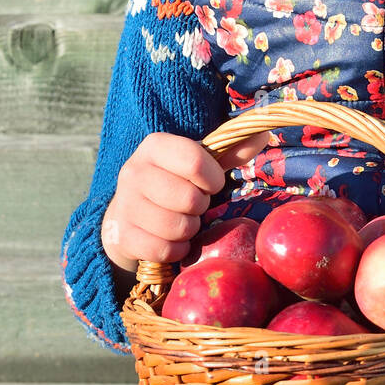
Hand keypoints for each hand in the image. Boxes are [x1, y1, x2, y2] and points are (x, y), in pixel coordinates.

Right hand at [101, 130, 271, 270]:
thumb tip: (263, 135)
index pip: (195, 160)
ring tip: (184, 220)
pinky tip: (172, 239)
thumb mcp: (198, 163)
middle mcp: (134, 171)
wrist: (128, 213)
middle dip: (201, 206)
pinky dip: (177, 249)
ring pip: (177, 227)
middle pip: (189, 198)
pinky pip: (164, 249)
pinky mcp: (122, 235)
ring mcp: (125, 204)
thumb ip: (230, 152)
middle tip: (195, 205)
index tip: (212, 184)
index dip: (213, 178)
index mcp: (155, 145)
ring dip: (190, 229)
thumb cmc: (173, 182)